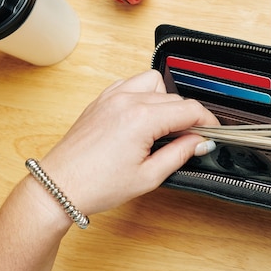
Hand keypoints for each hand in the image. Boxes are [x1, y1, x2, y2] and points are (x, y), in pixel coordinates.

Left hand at [39, 70, 219, 216]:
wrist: (58, 186)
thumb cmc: (97, 185)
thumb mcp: (148, 176)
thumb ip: (180, 154)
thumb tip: (200, 142)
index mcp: (141, 118)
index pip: (189, 110)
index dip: (207, 122)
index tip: (212, 133)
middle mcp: (127, 100)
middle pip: (175, 98)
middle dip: (188, 117)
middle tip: (190, 140)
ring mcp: (112, 97)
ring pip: (155, 83)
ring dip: (166, 101)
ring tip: (164, 126)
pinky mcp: (101, 100)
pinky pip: (131, 84)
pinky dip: (144, 95)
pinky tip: (143, 116)